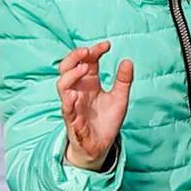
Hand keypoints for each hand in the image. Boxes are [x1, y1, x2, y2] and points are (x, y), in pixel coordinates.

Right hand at [57, 41, 132, 168]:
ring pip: (62, 85)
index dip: (95, 51)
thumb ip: (123, 81)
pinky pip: (66, 109)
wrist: (101, 146)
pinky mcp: (72, 121)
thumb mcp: (120, 99)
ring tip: (83, 69)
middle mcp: (78, 90)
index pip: (87, 61)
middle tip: (87, 51)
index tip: (107, 45)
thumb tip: (128, 60)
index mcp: (89, 83)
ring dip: (71, 76)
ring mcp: (73, 105)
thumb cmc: (106, 121)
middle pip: (67, 67)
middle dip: (74, 57)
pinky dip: (68, 101)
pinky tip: (73, 94)